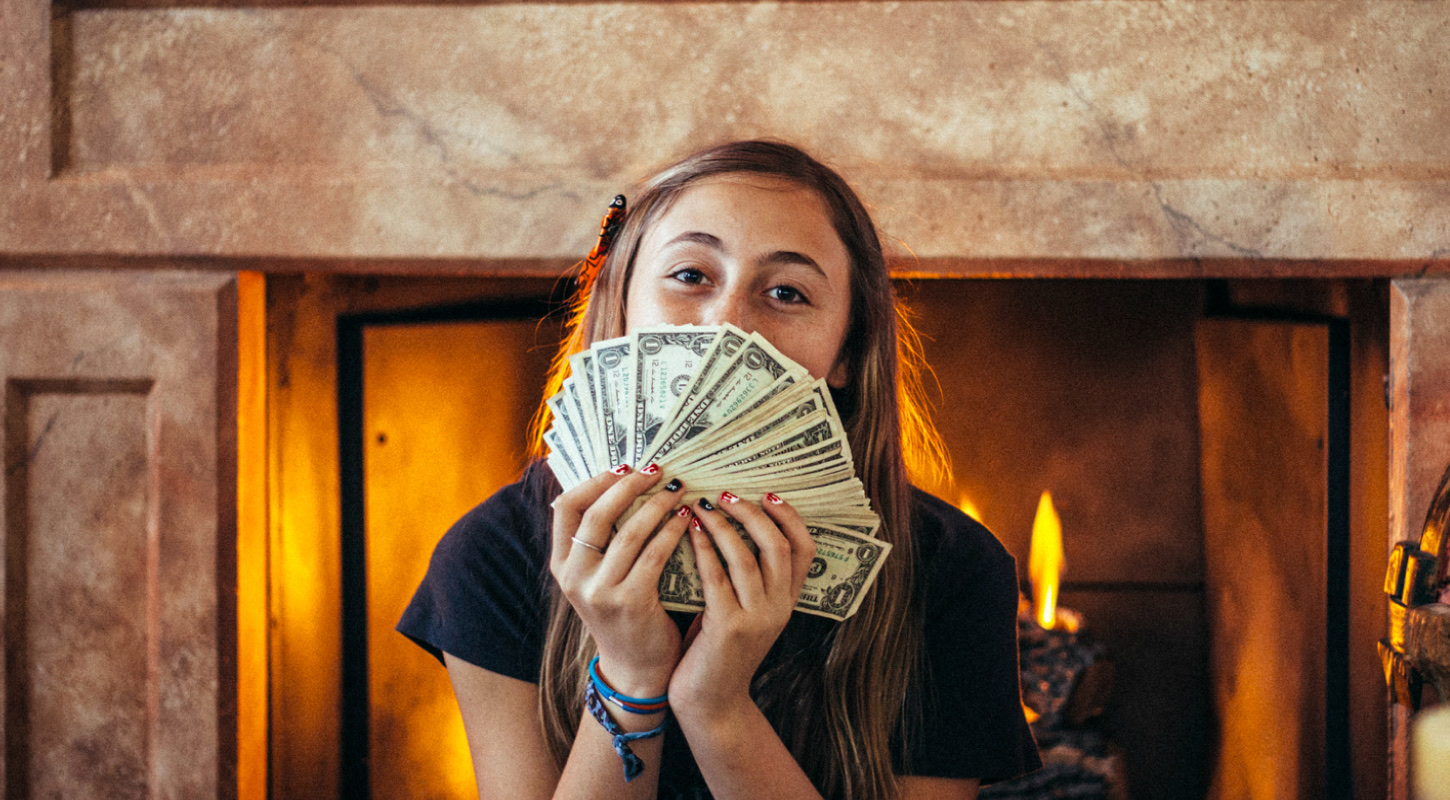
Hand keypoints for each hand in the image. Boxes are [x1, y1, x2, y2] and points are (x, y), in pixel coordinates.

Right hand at [550, 465, 692, 697]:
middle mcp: (574, 577)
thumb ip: (601, 540)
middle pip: (597, 513)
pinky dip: (673, 531)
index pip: (566, 507)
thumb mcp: (599, 576)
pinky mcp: (631, 603)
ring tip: (678, 490)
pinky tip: (687, 520)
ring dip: (658, 504)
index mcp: (562, 564)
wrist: (636, 668)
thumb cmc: (624, 612)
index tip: (624, 465)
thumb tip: (617, 481)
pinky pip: (655, 554)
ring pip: (630, 531)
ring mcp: (600, 592)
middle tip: (658, 469)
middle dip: (630, 485)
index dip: (595, 481)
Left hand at [669, 492, 816, 716]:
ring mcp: (756, 619)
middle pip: (779, 546)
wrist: (711, 702)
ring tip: (699, 506)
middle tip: (725, 494)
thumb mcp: (743, 609)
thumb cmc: (718, 649)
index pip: (805, 548)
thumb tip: (728, 520)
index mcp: (787, 601)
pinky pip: (717, 578)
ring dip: (722, 526)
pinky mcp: (728, 628)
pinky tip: (688, 532)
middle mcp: (779, 608)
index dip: (789, 516)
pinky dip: (703, 549)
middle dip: (751, 513)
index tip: (767, 493)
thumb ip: (745, 575)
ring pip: (747, 558)